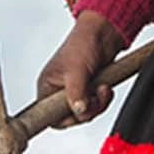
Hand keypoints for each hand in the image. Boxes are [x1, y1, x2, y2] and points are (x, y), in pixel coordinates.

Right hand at [36, 11, 123, 127]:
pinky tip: (106, 88)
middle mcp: (59, 92)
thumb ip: (76, 93)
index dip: (62, 119)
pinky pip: (96, 106)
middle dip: (87, 110)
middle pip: (71, 118)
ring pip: (86, 113)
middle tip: (95, 96)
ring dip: (98, 104)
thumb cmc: (83, 44)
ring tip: (102, 88)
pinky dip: (104, 100)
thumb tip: (78, 111)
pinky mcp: (90, 92)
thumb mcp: (76, 70)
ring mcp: (76, 93)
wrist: (104, 34)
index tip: (76, 114)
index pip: (48, 116)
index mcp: (47, 87)